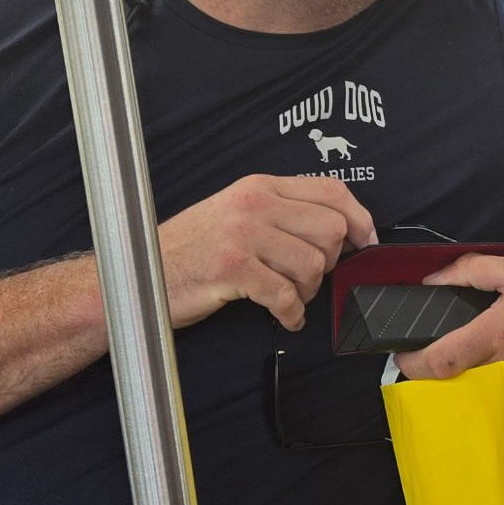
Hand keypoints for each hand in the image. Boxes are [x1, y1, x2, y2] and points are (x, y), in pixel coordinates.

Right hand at [157, 175, 375, 330]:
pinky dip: (291, 314)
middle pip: (331, 230)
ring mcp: (243, 234)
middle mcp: (254, 203)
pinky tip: (282, 317)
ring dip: (307, 291)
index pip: (332, 190)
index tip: (365, 242)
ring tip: (287, 297)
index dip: (360, 218)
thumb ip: (281, 214)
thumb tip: (338, 231)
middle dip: (328, 262)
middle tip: (305, 278)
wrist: (138, 273)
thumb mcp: (237, 215)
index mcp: (260, 186)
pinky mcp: (233, 268)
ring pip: (312, 265)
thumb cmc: (191, 250)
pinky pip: (286, 295)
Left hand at [392, 253, 503, 379]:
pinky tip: (490, 360)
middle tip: (426, 351)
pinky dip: (486, 378)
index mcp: (501, 333)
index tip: (401, 354)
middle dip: (434, 370)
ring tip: (458, 352)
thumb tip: (434, 280)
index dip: (412, 362)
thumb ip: (469, 271)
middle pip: (454, 380)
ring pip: (476, 387)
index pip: (443, 361)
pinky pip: (499, 389)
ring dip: (461, 375)